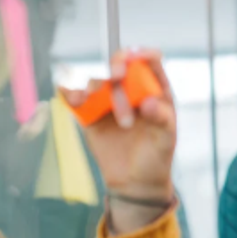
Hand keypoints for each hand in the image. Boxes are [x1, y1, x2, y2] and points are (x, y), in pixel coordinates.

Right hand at [61, 49, 175, 233]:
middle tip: (116, 77)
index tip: (137, 56)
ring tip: (92, 100)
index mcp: (155, 91)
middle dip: (116, 65)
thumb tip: (147, 103)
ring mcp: (109, 101)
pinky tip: (72, 97)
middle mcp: (131, 90)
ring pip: (98, 81)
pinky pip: (76, 98)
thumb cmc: (156, 157)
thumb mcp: (166, 140)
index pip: (150, 62)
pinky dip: (70, 93)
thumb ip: (161, 120)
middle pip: (120, 65)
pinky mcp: (90, 114)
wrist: (134, 183)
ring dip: (95, 86)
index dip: (143, 54)